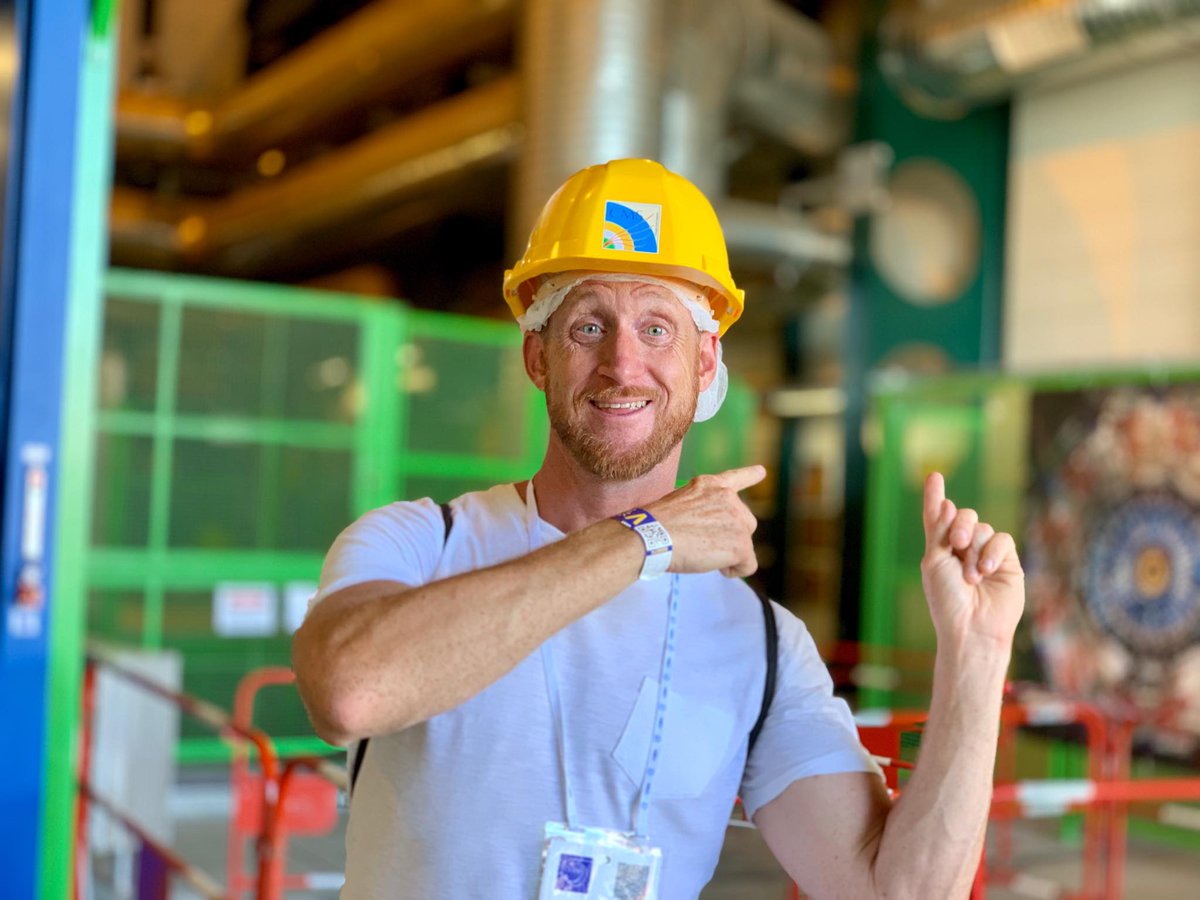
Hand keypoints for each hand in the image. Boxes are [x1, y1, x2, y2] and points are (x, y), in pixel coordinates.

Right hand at [647, 465, 764, 577]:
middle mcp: (729, 498)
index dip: (750, 475)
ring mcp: (738, 521)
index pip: (736, 477)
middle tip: (703, 543)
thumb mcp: (680, 502)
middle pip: (745, 522)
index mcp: (711, 486)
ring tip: (703, 554)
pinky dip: (734, 570)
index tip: (761, 471)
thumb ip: (701, 507)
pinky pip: (748, 565)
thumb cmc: (657, 525)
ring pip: (745, 544)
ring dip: (729, 553)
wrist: (654, 536)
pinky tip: (718, 568)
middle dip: (730, 536)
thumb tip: (705, 527)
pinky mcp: (741, 544)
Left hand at [921, 472, 1024, 650]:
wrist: (972, 627)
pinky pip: (1002, 540)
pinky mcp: (1008, 562)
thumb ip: (940, 531)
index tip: (934, 476)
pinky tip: (986, 571)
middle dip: (959, 524)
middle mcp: (963, 549)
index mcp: (940, 549)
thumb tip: (948, 502)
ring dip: (974, 550)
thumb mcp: (935, 561)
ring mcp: (986, 554)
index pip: (938, 518)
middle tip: (956, 543)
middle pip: (963, 515)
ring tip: (971, 577)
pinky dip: (992, 552)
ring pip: (982, 528)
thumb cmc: (947, 599)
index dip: (935, 497)